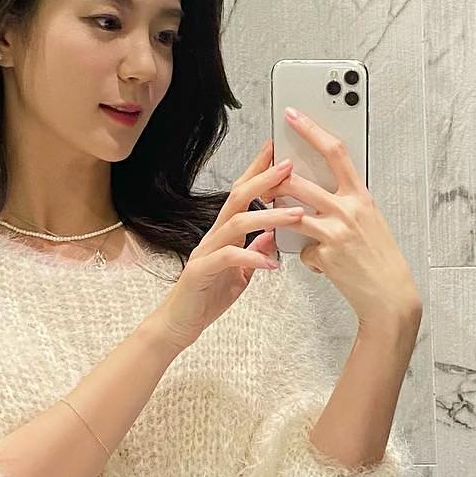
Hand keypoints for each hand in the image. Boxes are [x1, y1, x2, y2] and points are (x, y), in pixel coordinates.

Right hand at [152, 137, 304, 350]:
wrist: (180, 323)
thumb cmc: (207, 297)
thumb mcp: (240, 273)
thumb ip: (254, 251)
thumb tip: (273, 235)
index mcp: (225, 233)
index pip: (242, 195)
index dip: (258, 172)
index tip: (278, 153)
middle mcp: (214, 235)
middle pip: (238, 197)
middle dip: (264, 179)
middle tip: (289, 166)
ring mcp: (205, 251)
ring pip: (236, 222)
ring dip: (269, 215)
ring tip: (296, 214)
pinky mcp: (200, 271)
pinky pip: (228, 257)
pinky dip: (252, 257)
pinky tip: (272, 264)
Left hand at [276, 108, 419, 328]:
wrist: (390, 296)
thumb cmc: (381, 258)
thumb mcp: (370, 220)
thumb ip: (347, 201)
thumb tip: (320, 189)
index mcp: (362, 195)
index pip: (335, 152)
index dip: (311, 130)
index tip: (292, 116)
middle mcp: (349, 209)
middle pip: (299, 181)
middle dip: (275, 180)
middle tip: (265, 181)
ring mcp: (336, 232)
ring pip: (291, 212)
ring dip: (278, 215)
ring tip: (279, 219)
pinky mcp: (325, 255)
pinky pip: (300, 249)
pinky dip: (307, 256)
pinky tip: (323, 265)